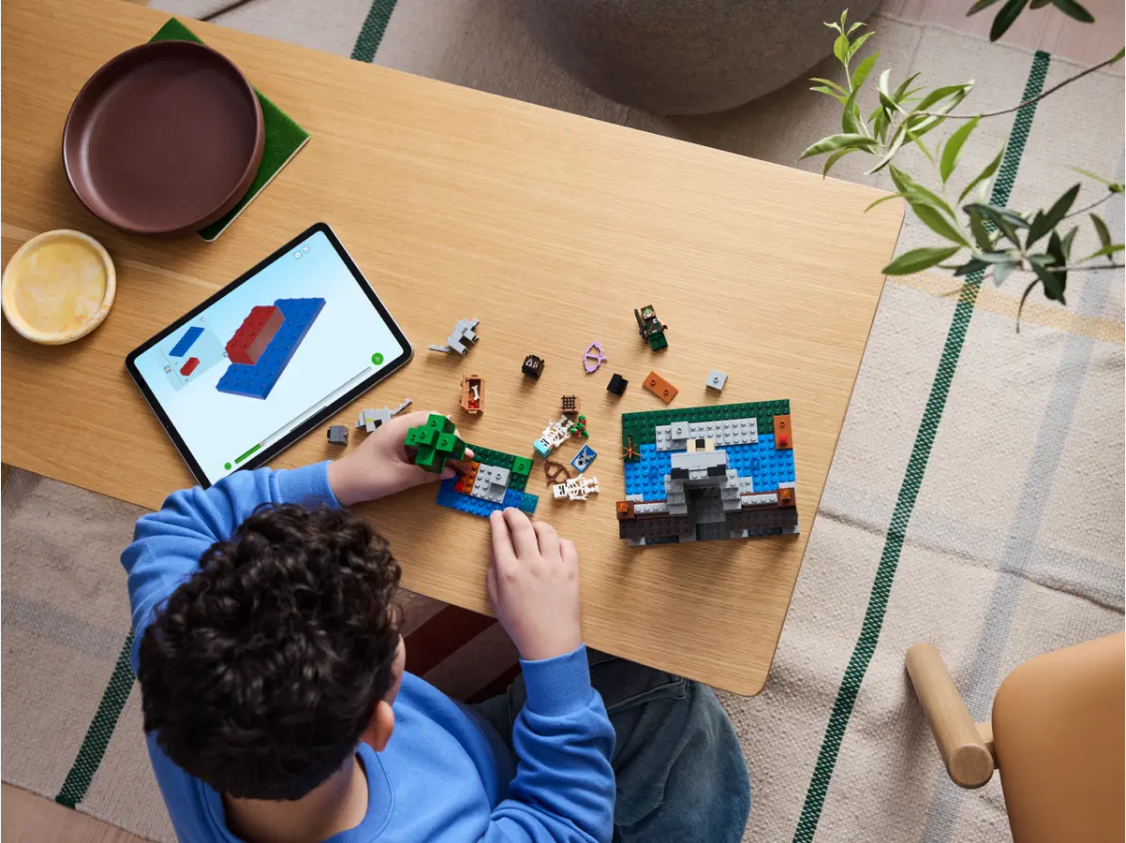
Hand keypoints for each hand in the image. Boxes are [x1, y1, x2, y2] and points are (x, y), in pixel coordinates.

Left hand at [328, 411, 472, 505]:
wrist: (341, 483)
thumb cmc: (366, 477)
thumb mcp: (400, 478)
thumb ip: (428, 473)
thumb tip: (450, 472)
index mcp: (400, 429)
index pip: (434, 421)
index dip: (451, 435)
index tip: (461, 451)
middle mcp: (400, 427)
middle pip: (433, 425)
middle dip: (450, 440)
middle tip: (462, 456)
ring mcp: (397, 436)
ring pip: (427, 435)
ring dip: (442, 448)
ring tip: (455, 462)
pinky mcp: (396, 446)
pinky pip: (419, 444)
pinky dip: (431, 453)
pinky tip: (439, 465)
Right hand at [487, 508, 581, 661]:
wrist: (550, 643)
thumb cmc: (521, 625)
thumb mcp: (496, 601)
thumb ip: (493, 574)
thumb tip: (496, 552)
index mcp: (508, 573)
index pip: (500, 537)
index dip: (497, 522)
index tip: (496, 515)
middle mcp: (530, 565)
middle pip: (522, 527)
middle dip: (514, 514)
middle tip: (511, 512)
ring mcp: (553, 566)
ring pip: (546, 531)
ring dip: (537, 525)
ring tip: (533, 529)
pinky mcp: (571, 571)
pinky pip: (567, 545)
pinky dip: (559, 541)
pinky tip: (553, 547)